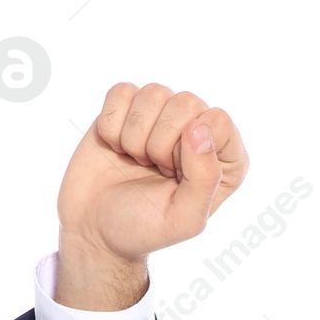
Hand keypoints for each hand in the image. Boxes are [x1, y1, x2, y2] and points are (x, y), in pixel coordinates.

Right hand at [55, 82, 248, 308]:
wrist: (94, 228)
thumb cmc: (144, 228)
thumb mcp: (184, 218)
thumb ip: (204, 179)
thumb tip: (199, 127)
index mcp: (225, 161)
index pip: (219, 122)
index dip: (190, 148)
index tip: (175, 176)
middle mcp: (199, 133)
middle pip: (187, 103)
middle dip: (161, 143)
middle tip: (155, 170)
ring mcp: (163, 117)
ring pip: (154, 93)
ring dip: (135, 136)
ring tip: (138, 161)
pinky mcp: (128, 108)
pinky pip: (122, 91)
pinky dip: (112, 124)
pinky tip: (117, 148)